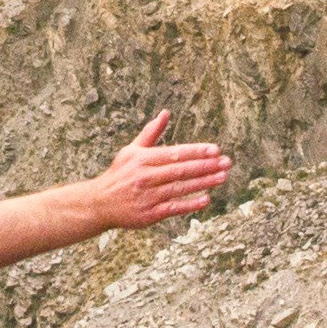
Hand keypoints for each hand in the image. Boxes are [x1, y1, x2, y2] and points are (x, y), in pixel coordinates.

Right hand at [97, 110, 229, 232]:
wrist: (100, 203)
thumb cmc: (119, 174)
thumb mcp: (131, 150)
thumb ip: (151, 133)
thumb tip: (165, 113)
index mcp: (142, 159)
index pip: (174, 153)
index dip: (196, 152)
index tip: (215, 149)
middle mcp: (145, 176)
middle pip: (180, 170)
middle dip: (206, 166)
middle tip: (227, 162)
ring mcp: (148, 196)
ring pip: (180, 188)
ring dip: (204, 183)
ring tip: (222, 177)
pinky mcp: (149, 214)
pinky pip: (174, 208)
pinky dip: (190, 204)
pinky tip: (206, 200)